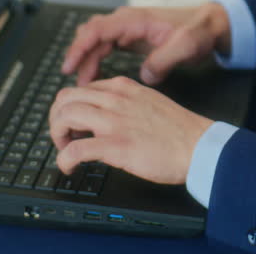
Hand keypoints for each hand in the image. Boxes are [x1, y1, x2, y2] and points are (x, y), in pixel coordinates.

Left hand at [49, 76, 213, 184]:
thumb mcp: (149, 102)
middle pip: (65, 98)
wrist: (199, 146)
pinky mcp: (115, 145)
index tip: (74, 123)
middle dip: (57, 118)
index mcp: (124, 88)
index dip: (71, 107)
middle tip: (64, 135)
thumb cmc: (180, 131)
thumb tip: (107, 116)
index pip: (81, 88)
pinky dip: (63, 160)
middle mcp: (115, 99)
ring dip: (57, 135)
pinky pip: (75, 150)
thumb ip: (127, 103)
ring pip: (64, 117)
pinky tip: (69, 167)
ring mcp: (114, 121)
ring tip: (65, 149)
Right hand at [61, 2, 230, 85]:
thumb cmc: (199, 32)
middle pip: (90, 35)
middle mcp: (127, 21)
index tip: (68, 66)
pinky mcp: (131, 38)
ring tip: (83, 86)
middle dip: (78, 57)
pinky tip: (95, 78)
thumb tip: (145, 76)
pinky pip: (105, 47)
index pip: (97, 29)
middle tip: (73, 83)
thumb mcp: (185, 46)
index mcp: (135, 20)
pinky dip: (96, 61)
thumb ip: (164, 60)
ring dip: (86, 62)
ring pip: (96, 42)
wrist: (210, 26)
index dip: (80, 48)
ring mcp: (128, 29)